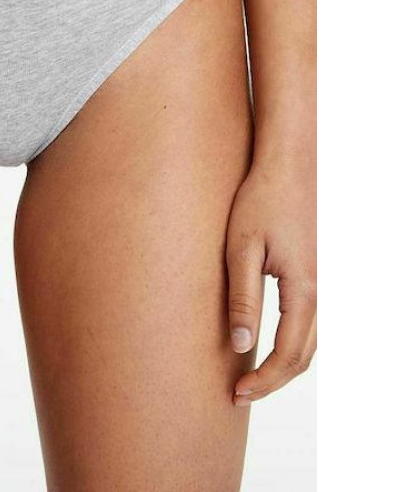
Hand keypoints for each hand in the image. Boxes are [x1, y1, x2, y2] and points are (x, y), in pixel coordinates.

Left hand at [226, 158, 315, 404]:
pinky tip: (268, 341)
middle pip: (304, 356)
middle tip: (240, 394)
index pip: (288, 355)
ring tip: (251, 376)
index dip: (264, 381)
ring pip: (311, 341)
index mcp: (304, 291)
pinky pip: (310, 321)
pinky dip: (293, 342)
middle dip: (274, 381)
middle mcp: (321, 292)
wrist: (288, 166)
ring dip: (285, 364)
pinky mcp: (315, 272)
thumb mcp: (241, 248)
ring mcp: (322, 282)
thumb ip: (243, 297)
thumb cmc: (261, 202)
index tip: (237, 395)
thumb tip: (240, 344)